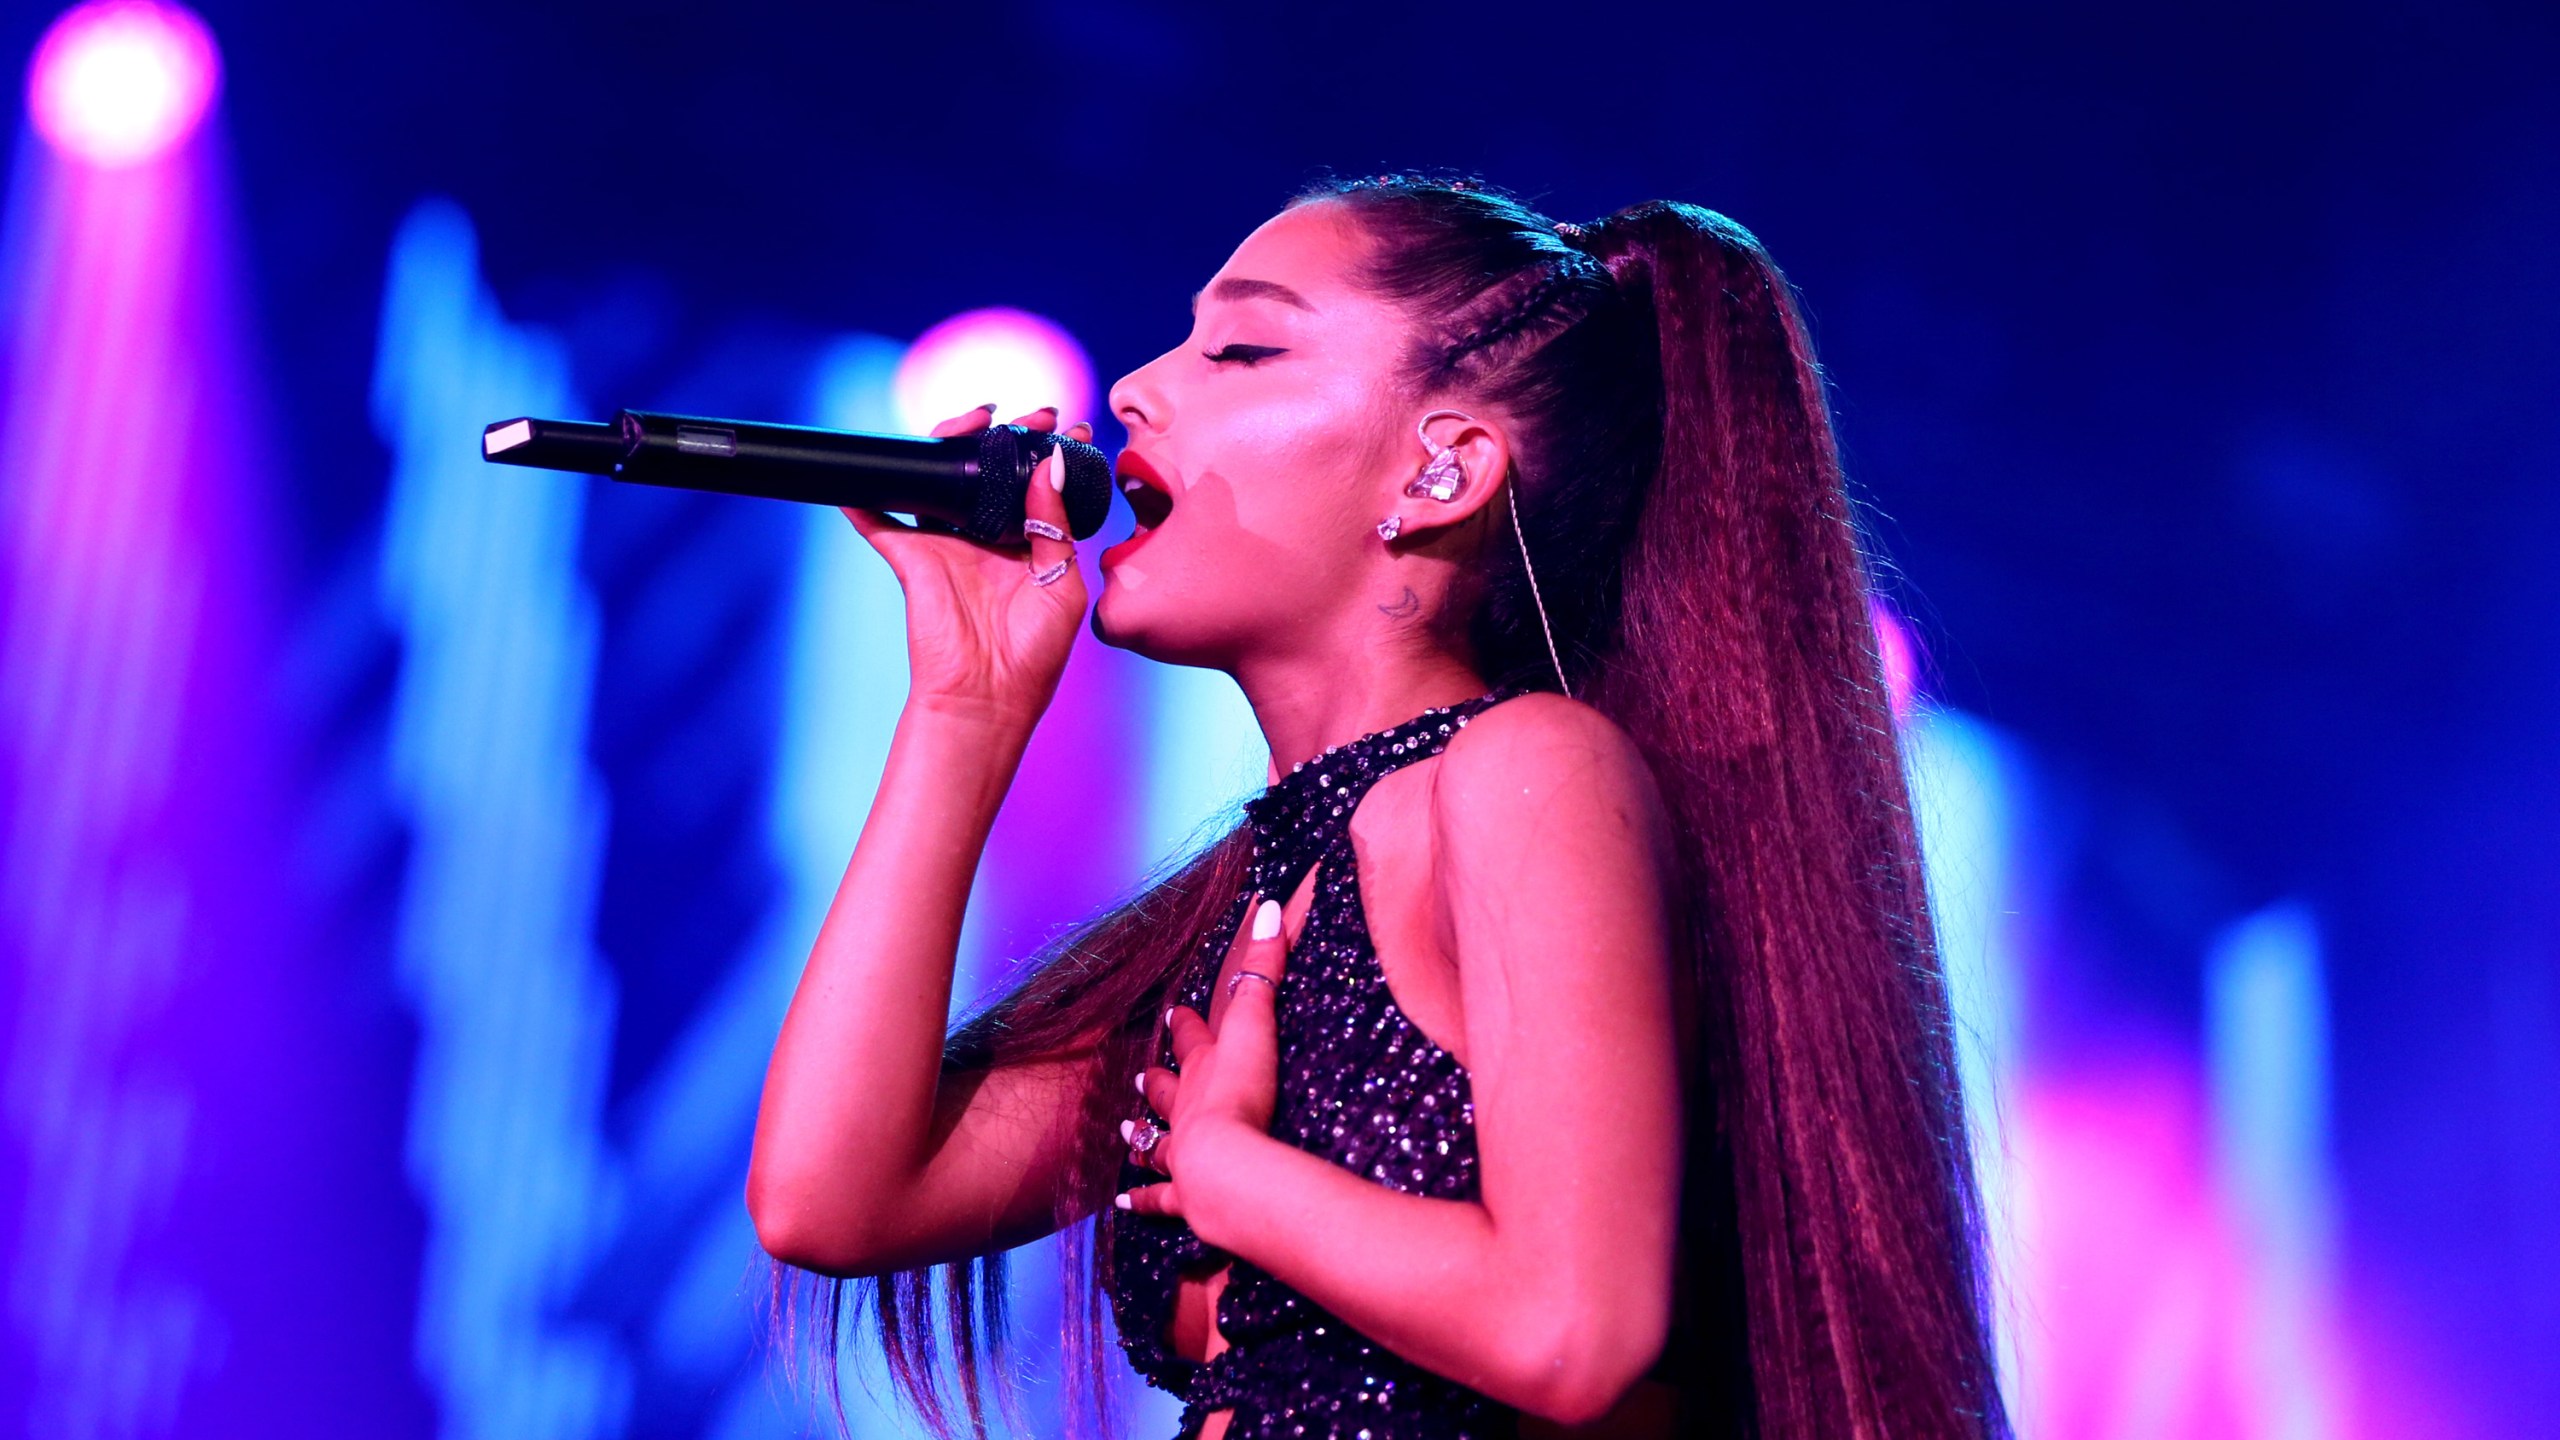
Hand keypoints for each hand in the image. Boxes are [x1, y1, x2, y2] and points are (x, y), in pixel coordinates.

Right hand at [841, 406, 1090, 725]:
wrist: (987, 695)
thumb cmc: (1034, 651)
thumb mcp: (1061, 582)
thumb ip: (1054, 522)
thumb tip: (1050, 463)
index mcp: (1028, 544)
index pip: (1036, 485)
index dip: (1050, 451)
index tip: (1071, 426)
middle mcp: (986, 537)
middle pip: (986, 470)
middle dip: (1006, 434)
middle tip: (1033, 415)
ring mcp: (946, 543)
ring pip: (939, 477)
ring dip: (949, 440)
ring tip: (974, 419)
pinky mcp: (911, 556)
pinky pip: (880, 518)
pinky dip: (864, 495)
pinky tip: (862, 469)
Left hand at [1118, 894, 1291, 1227]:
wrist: (1227, 1167)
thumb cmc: (1245, 1094)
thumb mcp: (1258, 1022)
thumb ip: (1266, 967)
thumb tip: (1267, 905)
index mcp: (1204, 1068)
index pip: (1191, 1037)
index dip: (1184, 1024)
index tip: (1174, 1011)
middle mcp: (1183, 1109)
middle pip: (1165, 1089)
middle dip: (1156, 1078)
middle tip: (1140, 1072)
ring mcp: (1180, 1153)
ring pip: (1155, 1143)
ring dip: (1143, 1136)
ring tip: (1128, 1134)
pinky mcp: (1185, 1197)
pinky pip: (1158, 1200)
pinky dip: (1143, 1201)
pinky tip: (1125, 1205)